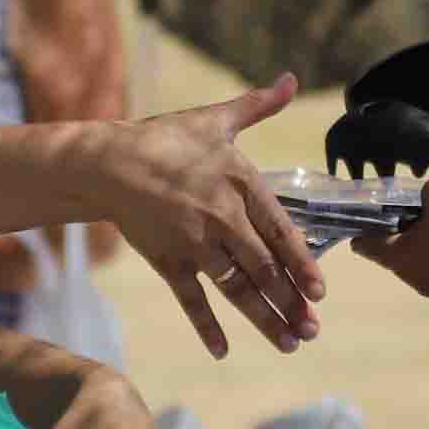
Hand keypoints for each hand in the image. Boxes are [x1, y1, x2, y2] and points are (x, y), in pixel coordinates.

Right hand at [88, 75, 323, 356]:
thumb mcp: (214, 119)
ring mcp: (194, 243)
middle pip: (263, 268)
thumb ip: (257, 105)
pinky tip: (223, 350)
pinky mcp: (167, 260)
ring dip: (263, 318)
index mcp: (240, 184)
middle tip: (312, 331)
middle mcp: (222, 217)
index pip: (281, 232)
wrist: (108, 161)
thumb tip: (289, 79)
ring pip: (236, 288)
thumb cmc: (165, 138)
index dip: (302, 264)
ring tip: (288, 343)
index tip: (320, 292)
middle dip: (290, 302)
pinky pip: (191, 299)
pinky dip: (206, 326)